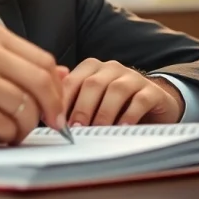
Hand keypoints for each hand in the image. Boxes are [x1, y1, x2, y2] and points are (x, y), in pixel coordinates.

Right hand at [0, 22, 67, 147]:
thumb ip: (18, 64)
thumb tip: (61, 73)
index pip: (43, 60)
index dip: (56, 88)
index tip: (55, 106)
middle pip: (40, 82)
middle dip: (51, 109)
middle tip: (50, 123)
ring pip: (25, 108)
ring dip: (25, 127)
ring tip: (11, 130)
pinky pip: (6, 126)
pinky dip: (7, 136)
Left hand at [62, 59, 184, 125]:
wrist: (152, 105)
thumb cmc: (114, 106)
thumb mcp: (90, 102)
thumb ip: (70, 102)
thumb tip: (46, 112)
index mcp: (92, 68)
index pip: (72, 80)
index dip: (63, 101)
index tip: (57, 121)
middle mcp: (111, 68)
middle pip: (92, 84)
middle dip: (81, 108)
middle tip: (76, 129)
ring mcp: (133, 77)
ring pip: (116, 90)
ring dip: (104, 113)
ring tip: (97, 130)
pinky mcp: (152, 91)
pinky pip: (140, 100)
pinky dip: (129, 115)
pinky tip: (121, 128)